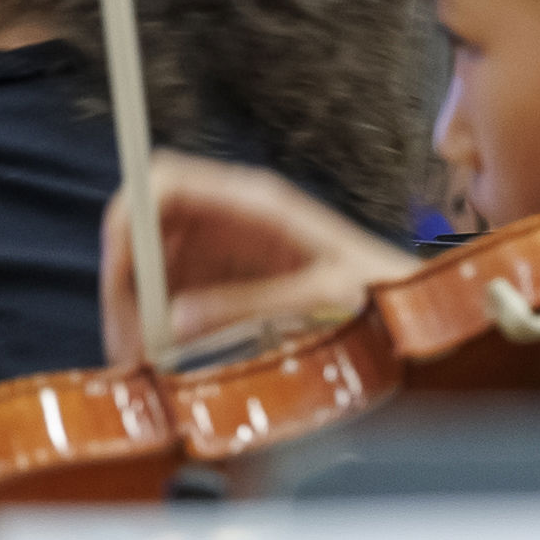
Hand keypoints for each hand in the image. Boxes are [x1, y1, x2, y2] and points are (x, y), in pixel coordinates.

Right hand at [114, 151, 416, 366]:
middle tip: (124, 336)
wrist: (417, 310)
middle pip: (149, 226)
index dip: (132, 219)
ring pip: (155, 262)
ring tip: (138, 357)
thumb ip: (250, 305)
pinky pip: (176, 290)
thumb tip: (178, 319)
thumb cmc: (386, 293)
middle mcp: (234, 216)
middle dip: (128, 277)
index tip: (121, 273)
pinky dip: (159, 320)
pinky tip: (159, 354)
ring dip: (138, 305)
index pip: (166, 182)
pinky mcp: (232, 278)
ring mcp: (230, 247)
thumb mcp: (324, 297)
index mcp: (257, 203)